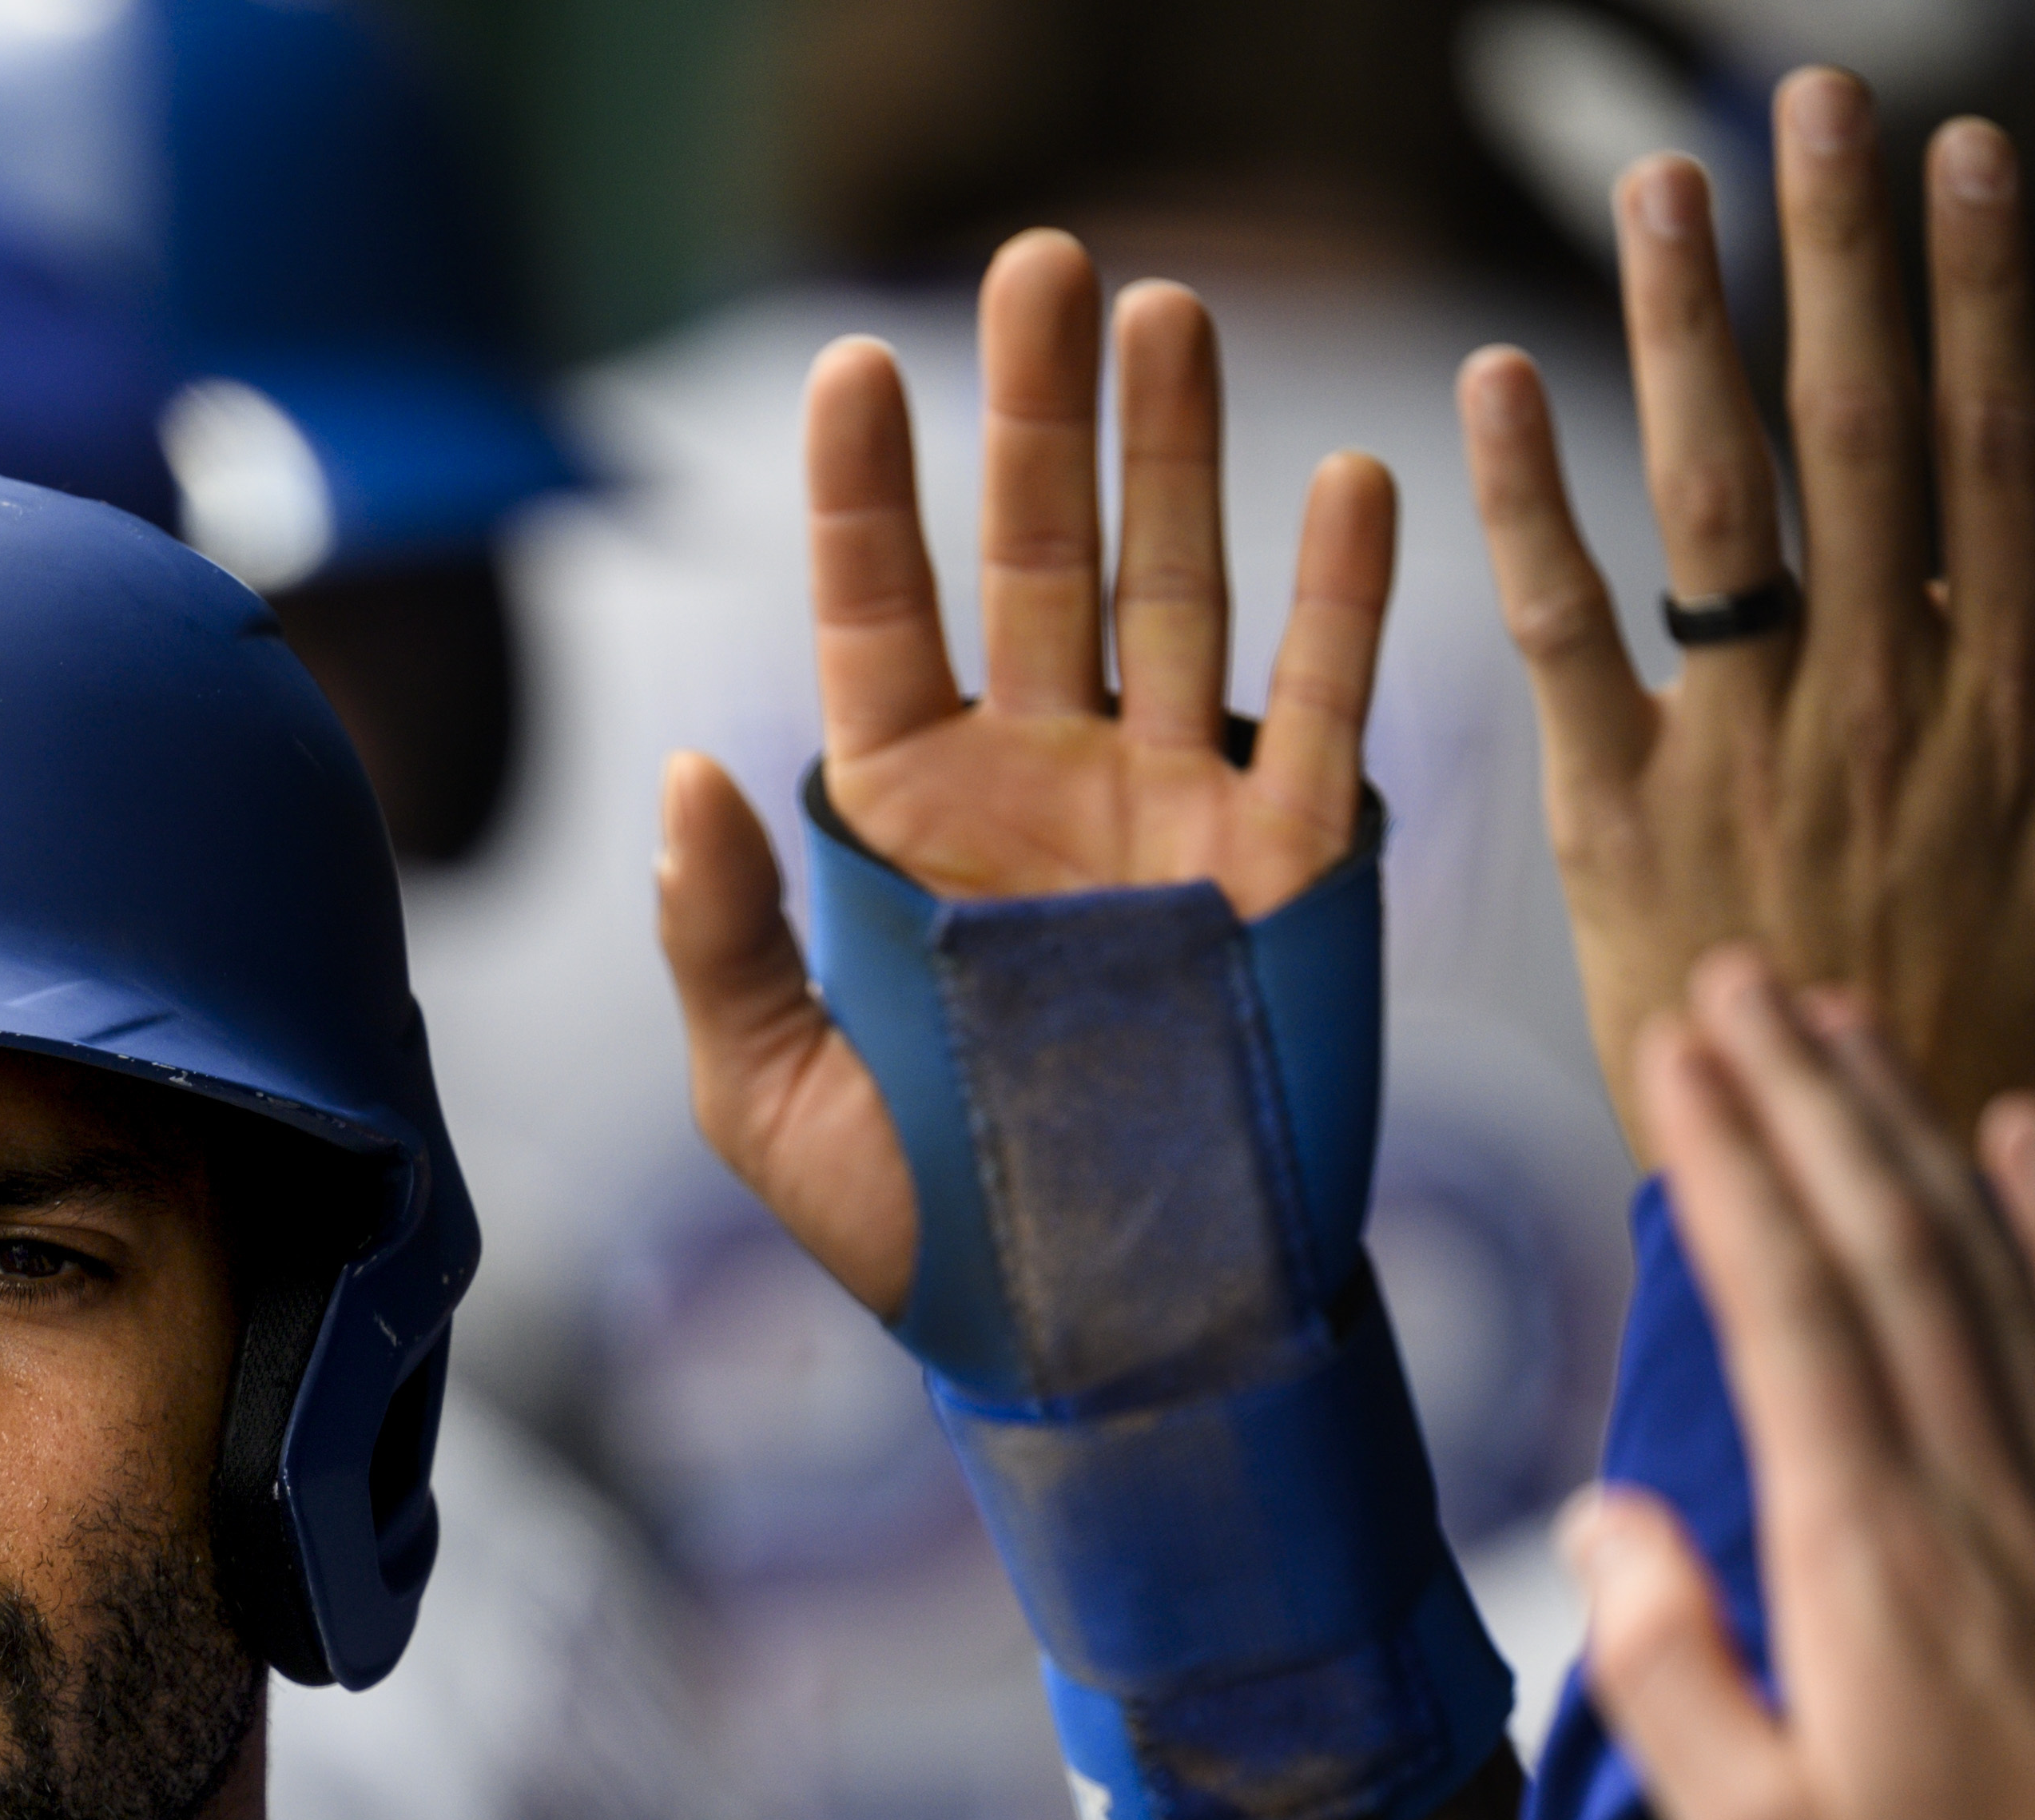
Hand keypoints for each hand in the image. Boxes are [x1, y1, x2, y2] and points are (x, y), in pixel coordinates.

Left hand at [660, 237, 1393, 1312]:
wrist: (1096, 1342)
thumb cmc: (923, 1235)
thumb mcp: (773, 1105)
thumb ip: (725, 940)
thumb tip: (684, 775)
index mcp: (908, 817)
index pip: (878, 614)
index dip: (867, 491)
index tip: (859, 367)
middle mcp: (1043, 783)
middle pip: (1043, 554)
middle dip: (1043, 411)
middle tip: (1045, 262)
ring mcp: (1174, 809)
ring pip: (1178, 589)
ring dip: (1183, 454)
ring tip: (1173, 317)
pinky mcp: (1289, 864)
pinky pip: (1322, 702)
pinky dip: (1342, 595)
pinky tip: (1350, 481)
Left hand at [1464, 73, 2034, 1165]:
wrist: (1886, 1217)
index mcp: (2018, 699)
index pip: (2004, 441)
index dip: (1987, 284)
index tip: (1968, 153)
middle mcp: (1882, 698)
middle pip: (1863, 430)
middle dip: (1838, 254)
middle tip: (1813, 101)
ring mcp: (1745, 755)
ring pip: (1715, 503)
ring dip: (1686, 330)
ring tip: (1661, 183)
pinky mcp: (1618, 823)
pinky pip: (1564, 640)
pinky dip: (1523, 508)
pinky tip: (1489, 385)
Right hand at [1567, 949, 2034, 1819]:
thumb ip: (1672, 1672)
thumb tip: (1613, 1521)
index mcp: (1865, 1560)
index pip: (1787, 1312)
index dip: (1729, 1167)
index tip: (1675, 1055)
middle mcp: (1981, 1495)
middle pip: (1885, 1250)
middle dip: (1802, 1102)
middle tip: (1734, 986)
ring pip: (1989, 1267)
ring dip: (1912, 1130)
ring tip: (1846, 1021)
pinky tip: (2034, 1142)